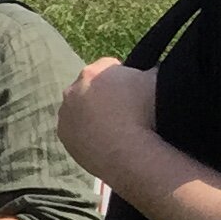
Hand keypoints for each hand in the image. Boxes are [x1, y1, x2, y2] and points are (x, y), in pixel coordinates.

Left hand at [60, 58, 157, 179]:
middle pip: (91, 87)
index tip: (134, 88)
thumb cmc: (146, 115)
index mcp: (94, 73)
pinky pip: (76, 129)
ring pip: (80, 108)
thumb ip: (149, 71)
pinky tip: (105, 139)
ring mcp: (65, 114)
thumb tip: (150, 71)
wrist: (130, 154)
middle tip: (125, 108)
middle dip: (105, 93)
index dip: (125, 75)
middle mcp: (72, 90)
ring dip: (93, 113)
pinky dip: (87, 132)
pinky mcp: (64, 136)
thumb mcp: (156, 82)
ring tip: (116, 126)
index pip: (110, 66)